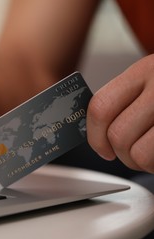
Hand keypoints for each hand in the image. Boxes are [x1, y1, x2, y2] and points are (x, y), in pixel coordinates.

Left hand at [87, 54, 153, 172]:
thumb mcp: (151, 83)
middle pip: (117, 134)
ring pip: (137, 153)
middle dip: (120, 154)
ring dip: (141, 162)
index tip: (102, 148)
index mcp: (143, 71)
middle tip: (132, 154)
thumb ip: (125, 101)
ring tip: (152, 154)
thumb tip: (96, 132)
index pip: (100, 107)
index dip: (95, 135)